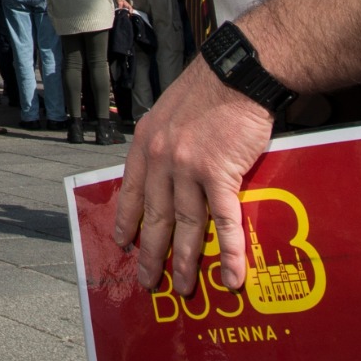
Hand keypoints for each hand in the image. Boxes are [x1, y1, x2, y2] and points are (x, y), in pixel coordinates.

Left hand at [111, 58, 270, 295]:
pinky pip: (225, 222)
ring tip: (185, 288)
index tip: (123, 244)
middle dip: (151, 253)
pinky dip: (230, 253)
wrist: (238, 72)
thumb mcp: (169, 112)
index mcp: (146, 144)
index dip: (126, 221)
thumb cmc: (209, 89)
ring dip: (186, 262)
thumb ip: (164, 142)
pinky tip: (231, 277)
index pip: (129, 191)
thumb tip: (167, 169)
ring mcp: (188, 168)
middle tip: (148, 281)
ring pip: (186, 226)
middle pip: (155, 217)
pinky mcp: (220, 174)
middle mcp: (161, 159)